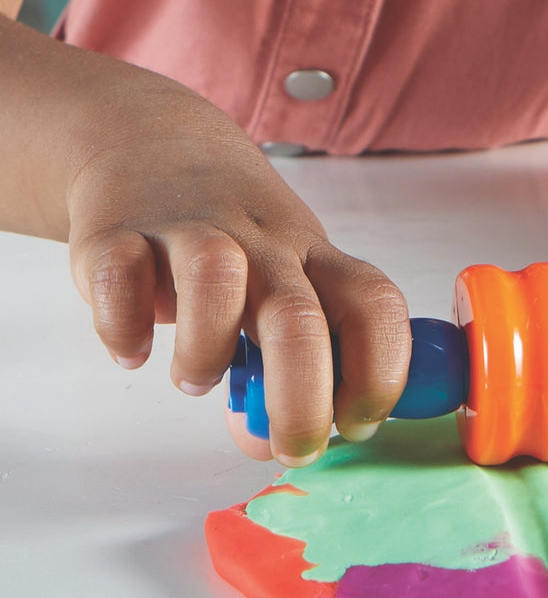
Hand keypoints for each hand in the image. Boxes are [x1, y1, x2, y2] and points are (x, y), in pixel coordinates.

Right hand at [64, 82, 409, 464]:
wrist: (156, 148)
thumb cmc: (239, 243)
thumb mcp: (289, 288)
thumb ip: (289, 369)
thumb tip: (272, 445)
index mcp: (318, 262)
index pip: (375, 308)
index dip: (379, 373)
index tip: (358, 424)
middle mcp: (264, 245)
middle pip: (299, 318)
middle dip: (302, 400)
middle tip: (292, 449)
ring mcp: (191, 232)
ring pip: (215, 282)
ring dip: (206, 352)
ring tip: (195, 380)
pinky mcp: (117, 233)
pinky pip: (119, 280)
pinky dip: (123, 328)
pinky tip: (133, 351)